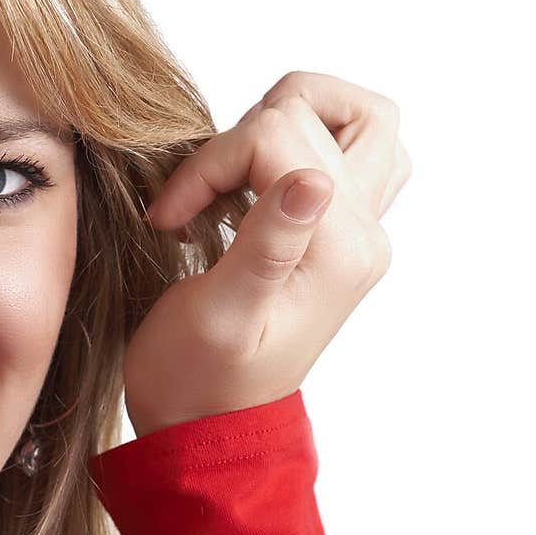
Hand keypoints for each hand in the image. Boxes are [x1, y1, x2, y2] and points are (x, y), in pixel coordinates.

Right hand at [124, 70, 411, 435]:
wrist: (208, 425)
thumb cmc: (198, 380)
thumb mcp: (220, 316)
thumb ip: (269, 245)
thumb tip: (313, 179)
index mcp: (339, 251)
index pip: (279, 135)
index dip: (212, 161)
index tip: (172, 216)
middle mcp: (364, 235)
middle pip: (330, 109)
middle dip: (251, 130)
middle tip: (210, 186)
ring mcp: (357, 234)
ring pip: (357, 122)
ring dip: (286, 127)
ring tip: (231, 179)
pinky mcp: (338, 234)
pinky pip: (341, 152)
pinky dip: (290, 149)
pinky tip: (244, 192)